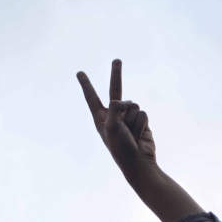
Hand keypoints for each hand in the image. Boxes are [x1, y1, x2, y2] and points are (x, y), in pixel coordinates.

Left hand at [77, 60, 156, 179]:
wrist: (138, 162)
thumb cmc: (121, 148)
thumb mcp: (111, 126)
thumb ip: (115, 107)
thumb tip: (127, 102)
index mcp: (101, 119)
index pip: (92, 98)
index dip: (86, 85)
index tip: (79, 73)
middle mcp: (114, 116)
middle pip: (115, 90)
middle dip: (116, 74)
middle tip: (116, 60)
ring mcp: (128, 118)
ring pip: (133, 105)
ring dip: (133, 119)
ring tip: (131, 134)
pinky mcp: (141, 121)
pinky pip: (142, 113)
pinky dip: (141, 123)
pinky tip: (139, 134)